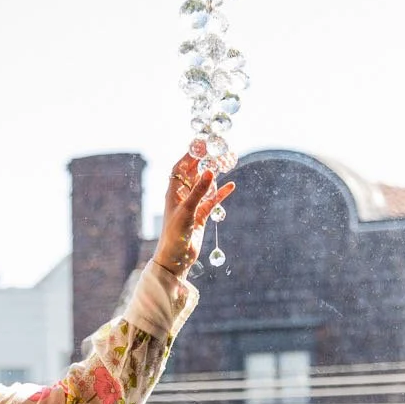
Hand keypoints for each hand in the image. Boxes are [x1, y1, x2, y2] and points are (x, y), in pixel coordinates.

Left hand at [153, 149, 234, 274]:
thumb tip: (210, 172)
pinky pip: (212, 201)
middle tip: (217, 152)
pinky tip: (231, 186)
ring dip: (214, 177)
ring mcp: (192, 205)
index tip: (202, 145)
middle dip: (204, 163)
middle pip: (194, 174)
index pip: (180, 167)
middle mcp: (182, 196)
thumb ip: (199, 191)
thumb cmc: (175, 234)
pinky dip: (221, 194)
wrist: (176, 258)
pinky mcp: (201, 216)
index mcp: (173, 192)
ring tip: (225, 164)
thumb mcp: (187, 211)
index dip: (190, 155)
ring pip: (205, 186)